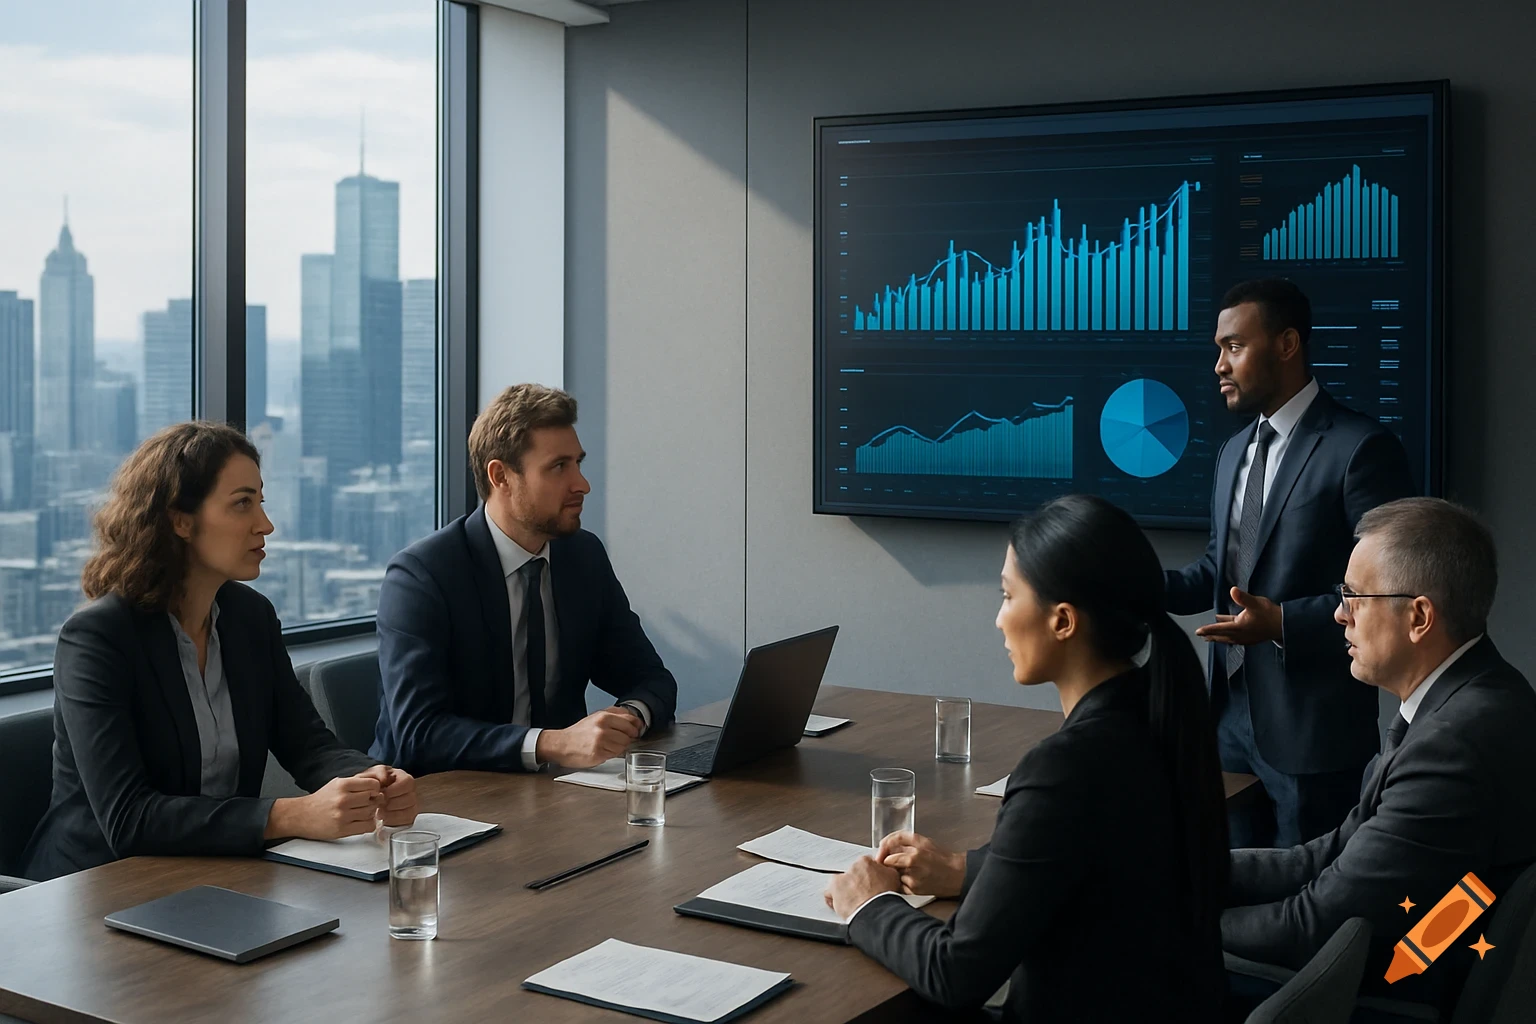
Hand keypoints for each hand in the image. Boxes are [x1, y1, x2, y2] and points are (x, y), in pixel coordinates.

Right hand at [266, 774, 381, 840]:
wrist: (300, 815)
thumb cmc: (320, 800)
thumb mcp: (337, 784)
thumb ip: (356, 783)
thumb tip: (378, 786)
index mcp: (342, 785)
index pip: (373, 784)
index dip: (375, 789)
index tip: (371, 792)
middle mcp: (343, 799)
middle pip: (373, 799)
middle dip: (373, 801)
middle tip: (367, 803)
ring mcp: (343, 815)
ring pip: (371, 813)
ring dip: (370, 813)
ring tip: (361, 812)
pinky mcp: (342, 829)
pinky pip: (367, 826)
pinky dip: (368, 824)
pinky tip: (361, 821)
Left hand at [359, 764, 418, 827]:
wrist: (369, 796)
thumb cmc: (373, 784)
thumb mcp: (373, 773)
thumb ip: (378, 772)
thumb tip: (383, 780)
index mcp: (404, 778)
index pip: (407, 782)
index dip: (394, 790)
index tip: (381, 794)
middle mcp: (411, 791)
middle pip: (409, 798)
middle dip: (391, 803)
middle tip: (379, 805)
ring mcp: (411, 804)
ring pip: (409, 810)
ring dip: (392, 813)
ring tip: (379, 812)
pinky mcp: (409, 816)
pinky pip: (407, 820)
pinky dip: (394, 820)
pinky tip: (384, 818)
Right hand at [535, 707, 643, 767]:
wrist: (561, 745)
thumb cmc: (578, 733)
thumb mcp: (596, 717)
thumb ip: (614, 715)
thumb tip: (633, 719)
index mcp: (604, 716)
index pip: (630, 719)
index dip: (635, 726)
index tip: (636, 730)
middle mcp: (603, 726)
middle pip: (630, 733)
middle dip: (629, 737)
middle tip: (622, 739)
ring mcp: (601, 740)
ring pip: (624, 745)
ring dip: (620, 747)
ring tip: (609, 746)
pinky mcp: (598, 753)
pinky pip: (616, 754)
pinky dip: (613, 754)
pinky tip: (605, 751)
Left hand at [823, 855, 901, 918]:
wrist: (877, 912)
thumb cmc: (885, 896)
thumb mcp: (893, 877)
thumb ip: (886, 870)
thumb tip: (885, 870)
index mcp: (865, 862)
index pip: (864, 864)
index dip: (868, 874)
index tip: (870, 881)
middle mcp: (851, 869)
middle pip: (852, 873)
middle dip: (856, 882)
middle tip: (864, 893)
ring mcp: (841, 881)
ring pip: (839, 883)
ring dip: (845, 890)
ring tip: (853, 900)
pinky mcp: (834, 892)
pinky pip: (829, 894)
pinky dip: (832, 899)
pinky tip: (840, 905)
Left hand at [877, 831, 965, 896]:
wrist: (955, 875)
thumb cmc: (941, 857)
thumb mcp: (923, 840)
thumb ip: (903, 838)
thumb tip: (886, 842)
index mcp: (915, 853)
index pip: (888, 852)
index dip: (883, 852)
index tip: (882, 853)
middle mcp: (913, 867)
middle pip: (888, 864)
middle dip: (889, 863)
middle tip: (895, 861)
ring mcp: (913, 881)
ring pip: (893, 875)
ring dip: (895, 872)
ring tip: (909, 870)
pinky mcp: (914, 891)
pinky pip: (899, 885)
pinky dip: (901, 882)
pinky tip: (912, 878)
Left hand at [1194, 588, 1281, 645]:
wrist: (1283, 625)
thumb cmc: (1269, 614)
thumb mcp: (1255, 603)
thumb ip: (1243, 598)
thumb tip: (1233, 590)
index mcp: (1238, 627)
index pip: (1219, 629)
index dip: (1208, 630)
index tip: (1198, 632)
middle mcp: (1240, 635)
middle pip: (1221, 636)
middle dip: (1210, 635)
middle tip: (1201, 636)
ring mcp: (1245, 638)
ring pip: (1228, 638)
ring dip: (1219, 637)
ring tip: (1211, 636)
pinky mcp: (1251, 638)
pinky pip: (1235, 638)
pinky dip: (1229, 636)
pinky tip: (1230, 632)